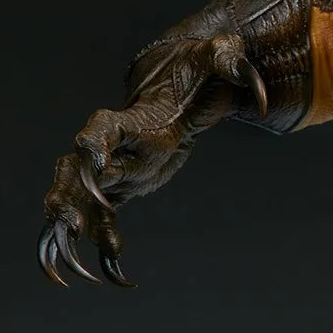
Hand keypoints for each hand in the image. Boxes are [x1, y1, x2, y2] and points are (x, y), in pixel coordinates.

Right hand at [38, 33, 267, 287]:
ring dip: (75, 227)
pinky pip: (107, 217)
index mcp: (136, 118)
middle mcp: (118, 146)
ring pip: (80, 199)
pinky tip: (115, 274)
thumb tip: (263, 99)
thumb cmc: (199, 67)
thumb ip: (236, 66)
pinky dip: (105, 243)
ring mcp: (118, 167)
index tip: (94, 158)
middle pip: (76, 170)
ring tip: (71, 264)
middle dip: (69, 196)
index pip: (103, 127)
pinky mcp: (127, 186)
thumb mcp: (220, 57)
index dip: (95, 142)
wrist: (182, 82)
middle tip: (71, 222)